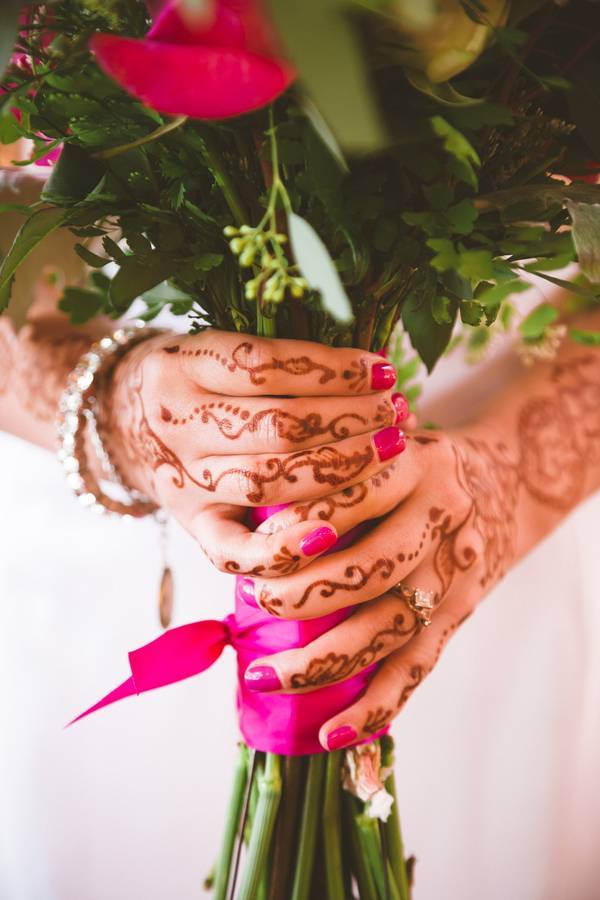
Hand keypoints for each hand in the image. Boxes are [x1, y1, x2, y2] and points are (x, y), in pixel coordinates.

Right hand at [100, 329, 407, 575]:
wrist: (124, 419)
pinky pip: (234, 552)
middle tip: (396, 412)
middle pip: (277, 427)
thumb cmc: (195, 378)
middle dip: (351, 419)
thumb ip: (278, 358)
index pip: (266, 366)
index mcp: (181, 366)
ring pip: (268, 481)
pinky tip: (331, 536)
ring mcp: (182, 480)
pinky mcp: (192, 525)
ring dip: (341, 468)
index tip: (382, 370)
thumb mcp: (217, 349)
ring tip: (390, 448)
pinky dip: (283, 549)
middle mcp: (177, 424)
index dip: (333, 370)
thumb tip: (370, 369)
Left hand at [241, 427, 516, 747]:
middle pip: (371, 568)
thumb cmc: (410, 470)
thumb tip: (245, 530)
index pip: (351, 497)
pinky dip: (373, 707)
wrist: (501, 486)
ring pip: (389, 627)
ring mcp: (455, 570)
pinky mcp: (459, 615)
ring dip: (322, 661)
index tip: (255, 547)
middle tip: (255, 601)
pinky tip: (331, 733)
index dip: (298, 526)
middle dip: (302, 596)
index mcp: (416, 463)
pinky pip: (415, 668)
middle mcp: (443, 515)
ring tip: (263, 676)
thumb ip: (327, 473)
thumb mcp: (378, 448)